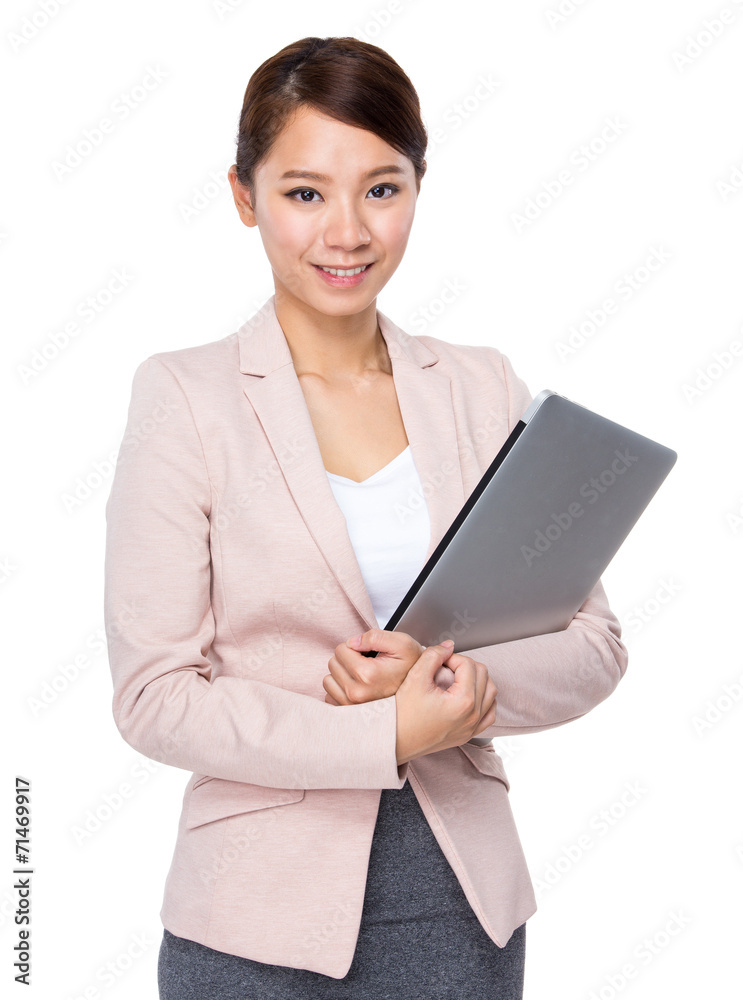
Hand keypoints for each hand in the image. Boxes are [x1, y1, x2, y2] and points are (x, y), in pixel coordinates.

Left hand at [323, 629, 431, 705]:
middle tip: (367, 664)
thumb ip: (375, 636)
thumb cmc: (411, 667)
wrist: (419, 694)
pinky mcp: (347, 715)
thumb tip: (352, 642)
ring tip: (362, 677)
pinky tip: (357, 688)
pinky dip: (340, 690)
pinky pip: (329, 696)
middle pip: (333, 664)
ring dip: (342, 675)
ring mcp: (350, 706)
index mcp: (367, 674)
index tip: (368, 653)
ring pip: (329, 680)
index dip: (355, 646)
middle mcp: (357, 693)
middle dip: (347, 660)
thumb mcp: (401, 643)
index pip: (341, 649)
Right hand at [394, 645, 496, 764]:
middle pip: (483, 675)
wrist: (395, 740)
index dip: (452, 657)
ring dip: (478, 680)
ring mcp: (472, 727)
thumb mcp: (415, 677)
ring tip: (458, 678)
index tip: (439, 661)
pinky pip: (489, 714)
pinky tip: (470, 696)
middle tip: (446, 667)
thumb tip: (448, 647)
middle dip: (465, 666)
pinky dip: (484, 701)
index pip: (468, 665)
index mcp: (463, 701)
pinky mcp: (468, 735)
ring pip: (491, 693)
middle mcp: (473, 716)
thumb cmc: (402, 714)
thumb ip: (433, 655)